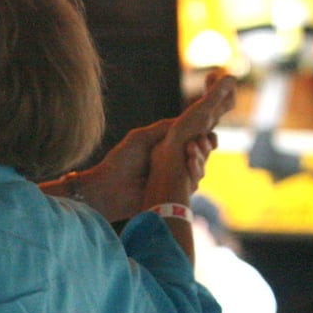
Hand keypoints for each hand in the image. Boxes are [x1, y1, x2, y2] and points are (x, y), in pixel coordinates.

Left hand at [79, 71, 234, 221]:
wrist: (107, 188)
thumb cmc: (120, 160)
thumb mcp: (142, 137)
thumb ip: (164, 127)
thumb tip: (188, 116)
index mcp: (167, 148)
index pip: (194, 141)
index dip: (204, 137)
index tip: (205, 133)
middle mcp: (174, 164)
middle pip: (202, 155)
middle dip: (204, 148)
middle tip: (197, 144)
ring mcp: (175, 180)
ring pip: (199, 171)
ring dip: (199, 162)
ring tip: (190, 155)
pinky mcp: (173, 196)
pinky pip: (191, 187)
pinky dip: (192, 178)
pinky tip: (188, 169)